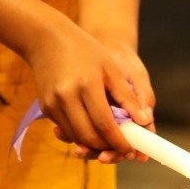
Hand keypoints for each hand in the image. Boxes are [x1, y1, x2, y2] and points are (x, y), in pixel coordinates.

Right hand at [23, 14, 154, 161]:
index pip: (105, 124)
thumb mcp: (110, 68)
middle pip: (89, 136)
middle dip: (107, 147)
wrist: (46, 38)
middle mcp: (66, 98)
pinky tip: (92, 128)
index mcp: (87, 85)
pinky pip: (66, 129)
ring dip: (93, 144)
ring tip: (109, 140)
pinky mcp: (45, 108)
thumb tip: (144, 122)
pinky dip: (80, 134)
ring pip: (76, 137)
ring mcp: (53, 104)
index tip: (131, 149)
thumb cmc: (84, 49)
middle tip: (121, 148)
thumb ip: (126, 96)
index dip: (119, 141)